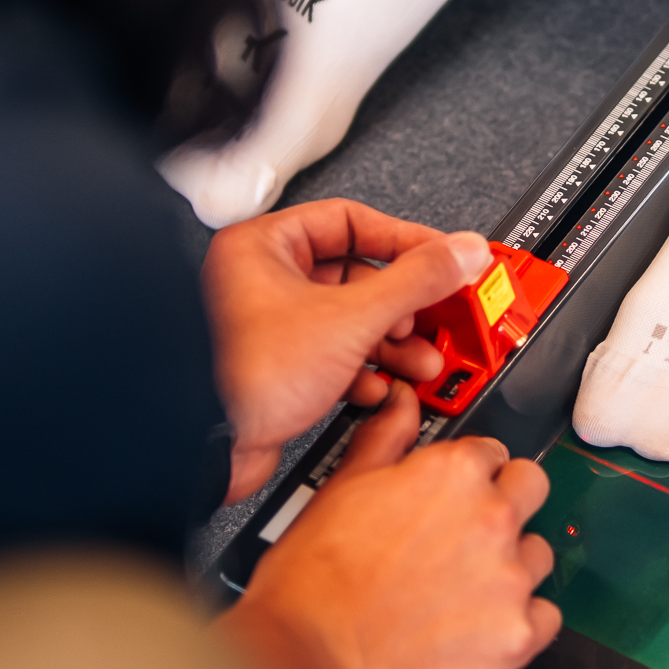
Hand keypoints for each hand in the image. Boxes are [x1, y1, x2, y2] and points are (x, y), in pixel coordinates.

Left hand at [204, 199, 495, 500]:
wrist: (208, 447)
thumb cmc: (244, 375)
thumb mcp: (351, 318)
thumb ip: (415, 281)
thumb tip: (460, 254)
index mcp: (265, 246)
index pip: (351, 220)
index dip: (404, 240)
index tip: (443, 257)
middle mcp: (263, 280)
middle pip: (357, 277)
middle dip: (404, 306)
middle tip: (436, 316)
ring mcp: (270, 327)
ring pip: (349, 321)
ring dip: (391, 343)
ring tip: (420, 359)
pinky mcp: (278, 369)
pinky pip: (334, 357)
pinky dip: (364, 371)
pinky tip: (379, 387)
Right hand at [214, 385, 560, 668]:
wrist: (309, 659)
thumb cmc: (314, 584)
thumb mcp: (340, 487)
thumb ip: (385, 438)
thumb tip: (401, 404)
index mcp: (452, 473)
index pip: (491, 450)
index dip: (470, 471)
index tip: (456, 491)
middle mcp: (491, 518)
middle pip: (532, 487)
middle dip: (506, 501)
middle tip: (468, 533)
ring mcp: (510, 578)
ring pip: (538, 554)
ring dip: (512, 563)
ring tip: (465, 587)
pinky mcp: (518, 634)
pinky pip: (547, 617)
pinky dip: (522, 621)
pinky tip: (483, 625)